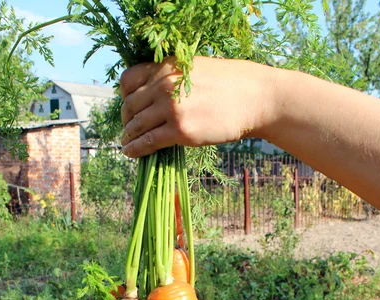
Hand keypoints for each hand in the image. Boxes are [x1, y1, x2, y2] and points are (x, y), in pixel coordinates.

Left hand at [120, 56, 272, 157]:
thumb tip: (152, 96)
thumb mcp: (195, 69)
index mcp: (167, 67)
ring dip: (129, 136)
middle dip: (126, 120)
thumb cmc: (229, 85)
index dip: (124, 97)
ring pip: (136, 125)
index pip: (128, 81)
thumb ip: (171, 79)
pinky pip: (148, 141)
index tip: (129, 107)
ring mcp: (171, 108)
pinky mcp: (180, 130)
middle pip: (129, 106)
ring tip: (128, 143)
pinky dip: (135, 149)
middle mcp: (164, 85)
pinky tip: (131, 153)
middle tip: (128, 130)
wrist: (254, 98)